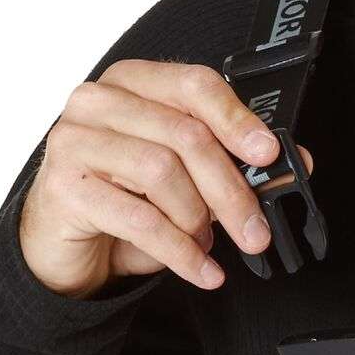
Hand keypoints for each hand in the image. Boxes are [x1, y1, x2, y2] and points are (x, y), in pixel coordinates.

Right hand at [19, 60, 313, 297]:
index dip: (237, 120)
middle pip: (184, 134)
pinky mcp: (64, 188)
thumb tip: (293, 162)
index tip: (268, 154)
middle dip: (230, 189)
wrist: (62, 245)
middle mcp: (98, 102)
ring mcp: (74, 141)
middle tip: (255, 230)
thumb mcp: (184, 180)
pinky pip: (139, 219)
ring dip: (197, 219)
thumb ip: (234, 163)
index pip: (194, 84)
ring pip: (161, 172)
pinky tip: (201, 270)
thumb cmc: (122, 201)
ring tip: (207, 243)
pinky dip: (180, 252)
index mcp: (132, 83)